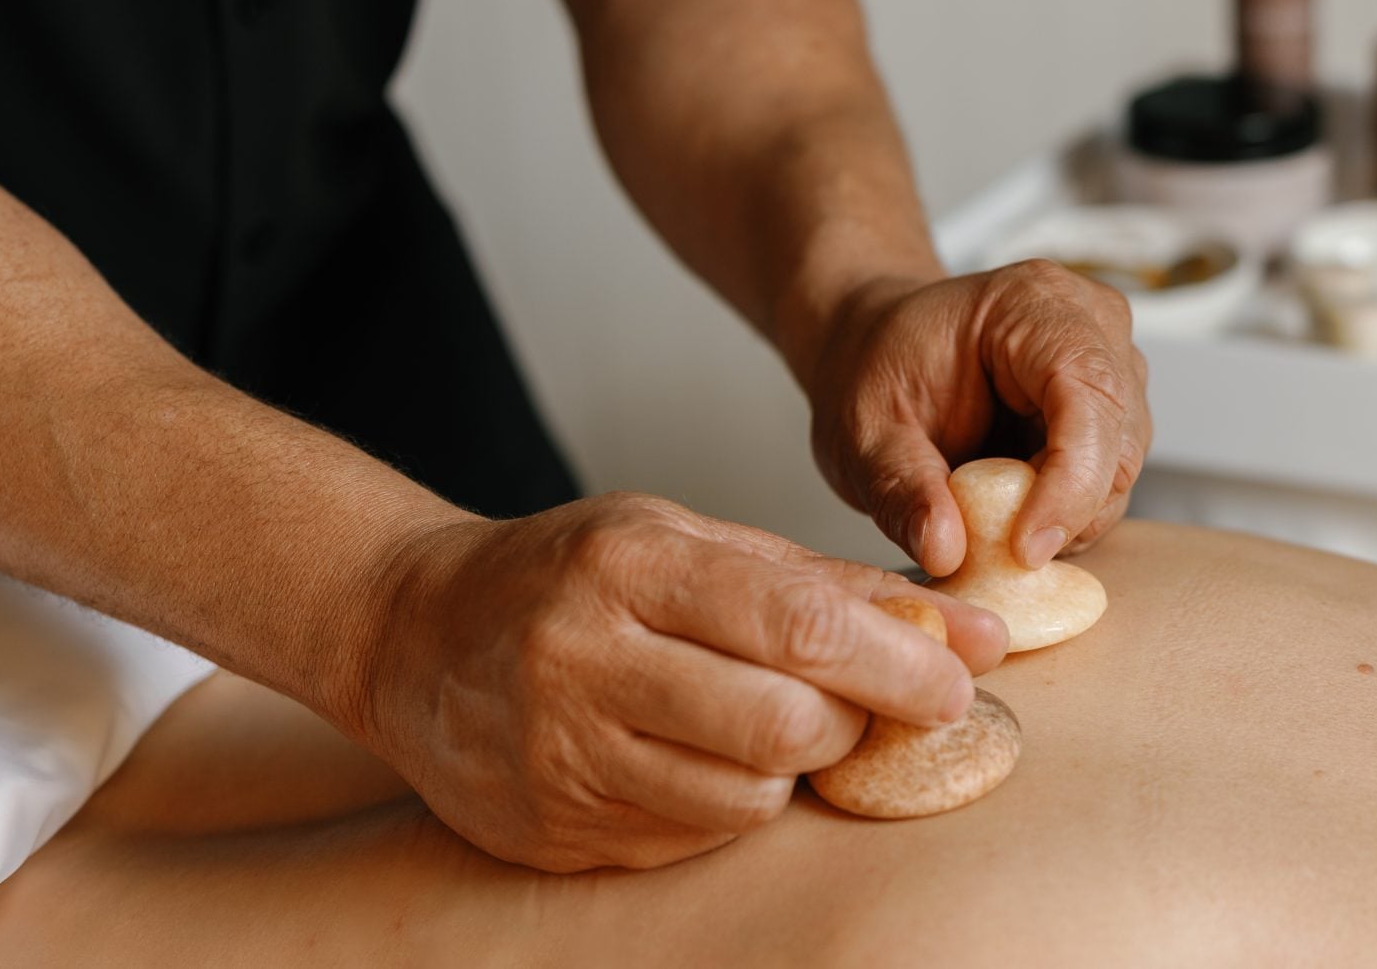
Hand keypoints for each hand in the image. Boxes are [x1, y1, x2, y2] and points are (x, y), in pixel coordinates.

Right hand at [356, 493, 1007, 871]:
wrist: (413, 634)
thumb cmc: (569, 575)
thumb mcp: (679, 538)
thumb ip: (817, 582)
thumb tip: (964, 630)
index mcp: (627, 564)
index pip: (793, 621)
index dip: (895, 657)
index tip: (960, 676)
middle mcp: (585, 658)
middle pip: (778, 722)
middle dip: (851, 721)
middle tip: (863, 704)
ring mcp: (562, 754)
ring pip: (743, 795)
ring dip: (790, 765)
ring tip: (767, 721)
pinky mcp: (553, 831)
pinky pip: (691, 837)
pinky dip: (725, 801)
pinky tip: (698, 754)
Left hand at [805, 261, 1152, 575]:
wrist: (879, 346)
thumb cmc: (877, 366)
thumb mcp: (864, 431)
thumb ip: (900, 488)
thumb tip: (945, 550)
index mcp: (1033, 302)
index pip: (1088, 392)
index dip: (1072, 480)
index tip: (1026, 548)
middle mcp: (1092, 323)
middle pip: (1116, 440)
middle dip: (1064, 510)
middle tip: (993, 546)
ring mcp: (1110, 365)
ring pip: (1117, 469)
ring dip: (1063, 514)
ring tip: (988, 516)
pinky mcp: (1109, 409)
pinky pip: (1107, 480)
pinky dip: (1063, 511)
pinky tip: (1009, 507)